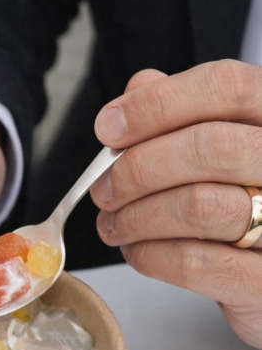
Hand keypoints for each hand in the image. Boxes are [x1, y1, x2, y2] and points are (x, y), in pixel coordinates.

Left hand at [91, 61, 261, 348]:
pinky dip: (150, 254)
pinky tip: (136, 250)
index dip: (157, 103)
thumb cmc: (246, 199)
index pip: (226, 86)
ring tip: (114, 224)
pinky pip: (197, 262)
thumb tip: (138, 87)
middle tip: (103, 189)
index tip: (108, 128)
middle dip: (138, 168)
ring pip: (200, 206)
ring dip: (137, 216)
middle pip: (211, 146)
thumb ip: (183, 111)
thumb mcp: (223, 143)